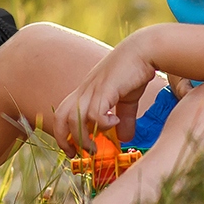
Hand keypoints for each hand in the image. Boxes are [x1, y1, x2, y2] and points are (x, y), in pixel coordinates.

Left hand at [51, 31, 157, 156]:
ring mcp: (93, 89)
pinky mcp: (105, 89)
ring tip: (96, 146)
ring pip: (74, 117)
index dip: (62, 133)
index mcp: (85, 93)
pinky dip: (103, 123)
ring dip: (83, 137)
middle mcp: (84, 91)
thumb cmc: (133, 72)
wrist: (143, 50)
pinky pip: (96, 112)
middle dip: (63, 138)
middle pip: (60, 116)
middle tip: (77, 153)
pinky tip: (115, 121)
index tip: (73, 150)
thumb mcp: (127, 100)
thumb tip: (126, 138)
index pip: (62, 113)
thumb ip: (124, 118)